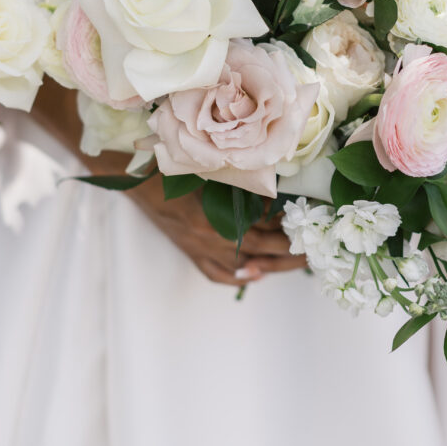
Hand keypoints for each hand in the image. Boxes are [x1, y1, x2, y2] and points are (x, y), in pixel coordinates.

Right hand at [131, 175, 305, 286]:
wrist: (134, 179)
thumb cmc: (172, 168)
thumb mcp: (210, 173)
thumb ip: (239, 187)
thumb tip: (272, 198)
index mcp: (216, 221)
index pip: (264, 237)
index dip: (289, 237)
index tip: (309, 232)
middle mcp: (209, 241)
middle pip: (258, 255)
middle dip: (288, 255)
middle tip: (312, 252)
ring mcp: (198, 250)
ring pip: (241, 266)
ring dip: (269, 266)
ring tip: (292, 261)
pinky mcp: (190, 252)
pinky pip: (216, 273)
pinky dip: (237, 276)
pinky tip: (253, 273)